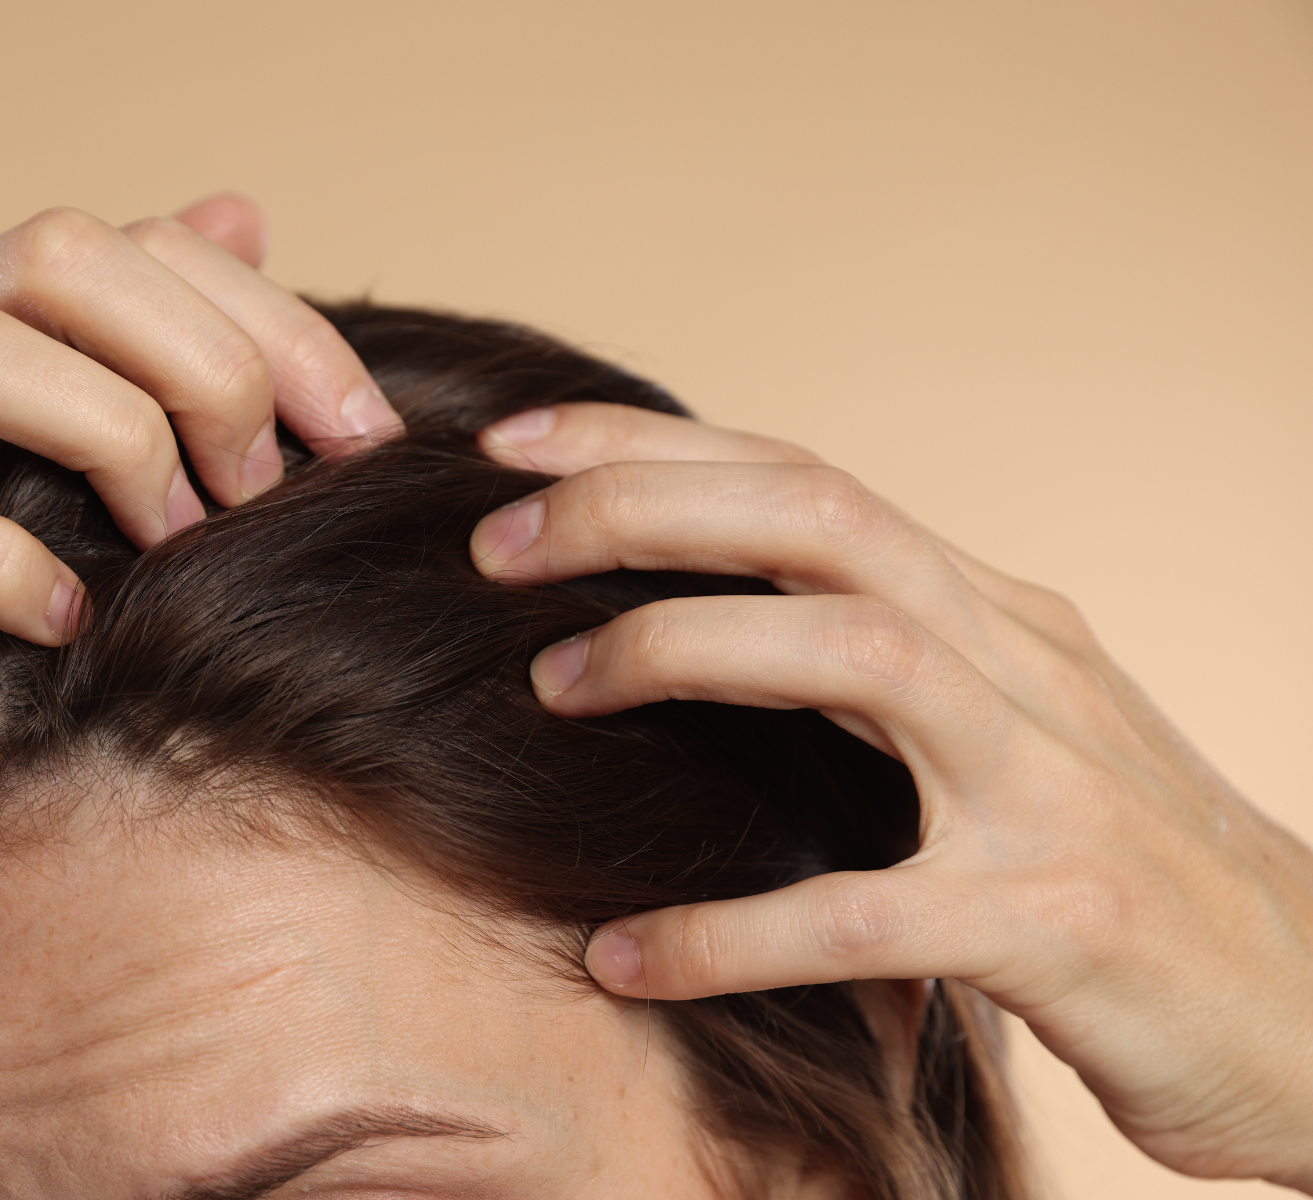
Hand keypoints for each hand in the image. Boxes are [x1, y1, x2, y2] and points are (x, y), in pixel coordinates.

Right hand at [0, 195, 399, 926]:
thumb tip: (245, 216)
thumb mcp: (14, 456)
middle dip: (202, 363)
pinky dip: (0, 566)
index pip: (139, 242)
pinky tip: (67, 622)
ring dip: (111, 438)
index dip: (275, 321)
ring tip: (176, 541)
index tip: (365, 437)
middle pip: (59, 254)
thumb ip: (122, 346)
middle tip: (263, 490)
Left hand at [468, 402, 1312, 1190]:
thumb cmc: (1129, 870)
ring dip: (678, 649)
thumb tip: (715, 624)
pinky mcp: (1052, 922)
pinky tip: (623, 959)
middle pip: (819, 522)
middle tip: (491, 541)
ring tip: (545, 687)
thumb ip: (886, 668)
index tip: (517, 443)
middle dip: (642, 509)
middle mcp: (1024, 665)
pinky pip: (862, 914)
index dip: (655, 445)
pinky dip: (729, 931)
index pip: (808, 481)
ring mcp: (1046, 786)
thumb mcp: (1012, 730)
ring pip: (854, 654)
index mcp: (996, 613)